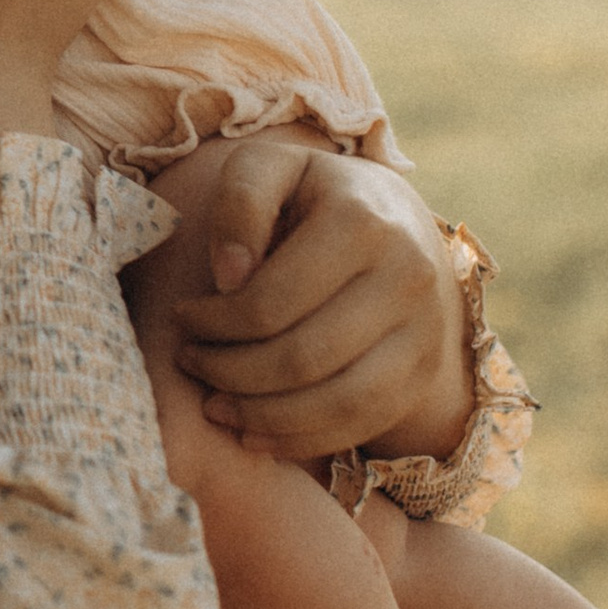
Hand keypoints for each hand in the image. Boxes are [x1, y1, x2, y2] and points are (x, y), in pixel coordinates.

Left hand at [175, 142, 473, 462]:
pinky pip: (362, 424)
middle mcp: (407, 278)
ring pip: (335, 403)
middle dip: (229, 372)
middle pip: (301, 358)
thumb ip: (241, 202)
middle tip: (191, 362)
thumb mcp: (271, 169)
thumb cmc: (313, 196)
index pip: (271, 301)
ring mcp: (424, 332)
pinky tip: (255, 433)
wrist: (398, 222)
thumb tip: (230, 277)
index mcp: (362, 223)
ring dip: (262, 416)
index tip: (182, 317)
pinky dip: (303, 439)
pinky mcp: (424, 373)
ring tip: (215, 406)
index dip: (214, 322)